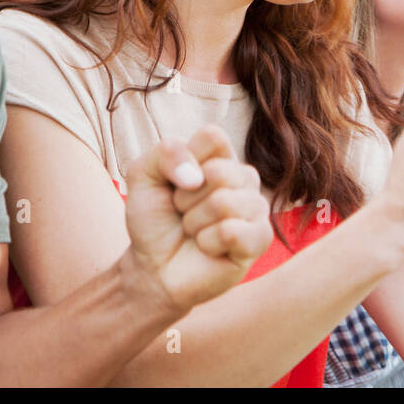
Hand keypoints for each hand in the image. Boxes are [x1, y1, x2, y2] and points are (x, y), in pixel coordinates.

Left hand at [124, 126, 272, 311]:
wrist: (153, 267)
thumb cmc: (154, 220)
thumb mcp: (143, 175)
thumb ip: (165, 153)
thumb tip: (198, 175)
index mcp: (220, 156)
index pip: (214, 136)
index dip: (185, 160)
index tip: (174, 182)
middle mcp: (244, 178)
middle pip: (218, 172)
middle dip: (186, 199)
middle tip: (182, 212)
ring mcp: (256, 208)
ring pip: (223, 203)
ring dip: (194, 223)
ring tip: (194, 231)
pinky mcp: (260, 239)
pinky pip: (231, 232)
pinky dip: (207, 242)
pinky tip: (208, 248)